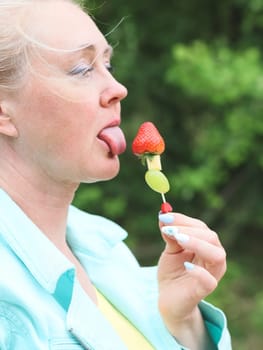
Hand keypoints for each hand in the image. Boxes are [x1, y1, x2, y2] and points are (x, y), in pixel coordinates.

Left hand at [157, 212, 225, 344]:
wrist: (168, 298)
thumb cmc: (173, 272)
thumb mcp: (170, 250)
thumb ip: (170, 235)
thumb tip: (163, 215)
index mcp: (206, 245)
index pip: (200, 227)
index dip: (183, 219)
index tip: (164, 216)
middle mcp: (214, 257)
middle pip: (210, 237)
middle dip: (188, 230)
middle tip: (168, 229)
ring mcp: (212, 274)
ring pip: (216, 255)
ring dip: (197, 243)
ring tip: (178, 239)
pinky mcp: (205, 290)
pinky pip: (209, 280)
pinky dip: (198, 271)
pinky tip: (185, 265)